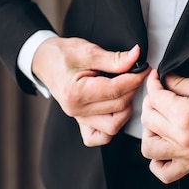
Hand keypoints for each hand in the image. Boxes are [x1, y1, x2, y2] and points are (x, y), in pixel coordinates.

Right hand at [32, 37, 149, 145]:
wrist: (44, 60)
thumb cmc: (61, 54)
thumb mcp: (88, 51)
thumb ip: (114, 59)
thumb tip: (136, 57)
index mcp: (75, 92)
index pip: (115, 90)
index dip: (135, 79)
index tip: (144, 69)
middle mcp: (76, 109)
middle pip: (117, 107)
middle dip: (132, 90)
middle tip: (136, 74)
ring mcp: (78, 118)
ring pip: (112, 126)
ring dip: (125, 109)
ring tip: (126, 91)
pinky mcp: (81, 121)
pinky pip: (99, 137)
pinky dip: (110, 129)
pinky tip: (115, 110)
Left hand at [141, 70, 188, 182]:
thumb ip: (182, 83)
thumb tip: (165, 81)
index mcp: (186, 114)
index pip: (155, 98)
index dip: (153, 84)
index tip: (156, 79)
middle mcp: (183, 137)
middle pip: (148, 119)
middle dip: (151, 102)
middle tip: (160, 94)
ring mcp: (187, 154)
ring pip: (148, 147)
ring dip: (149, 132)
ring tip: (159, 121)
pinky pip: (164, 173)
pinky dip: (157, 163)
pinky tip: (163, 147)